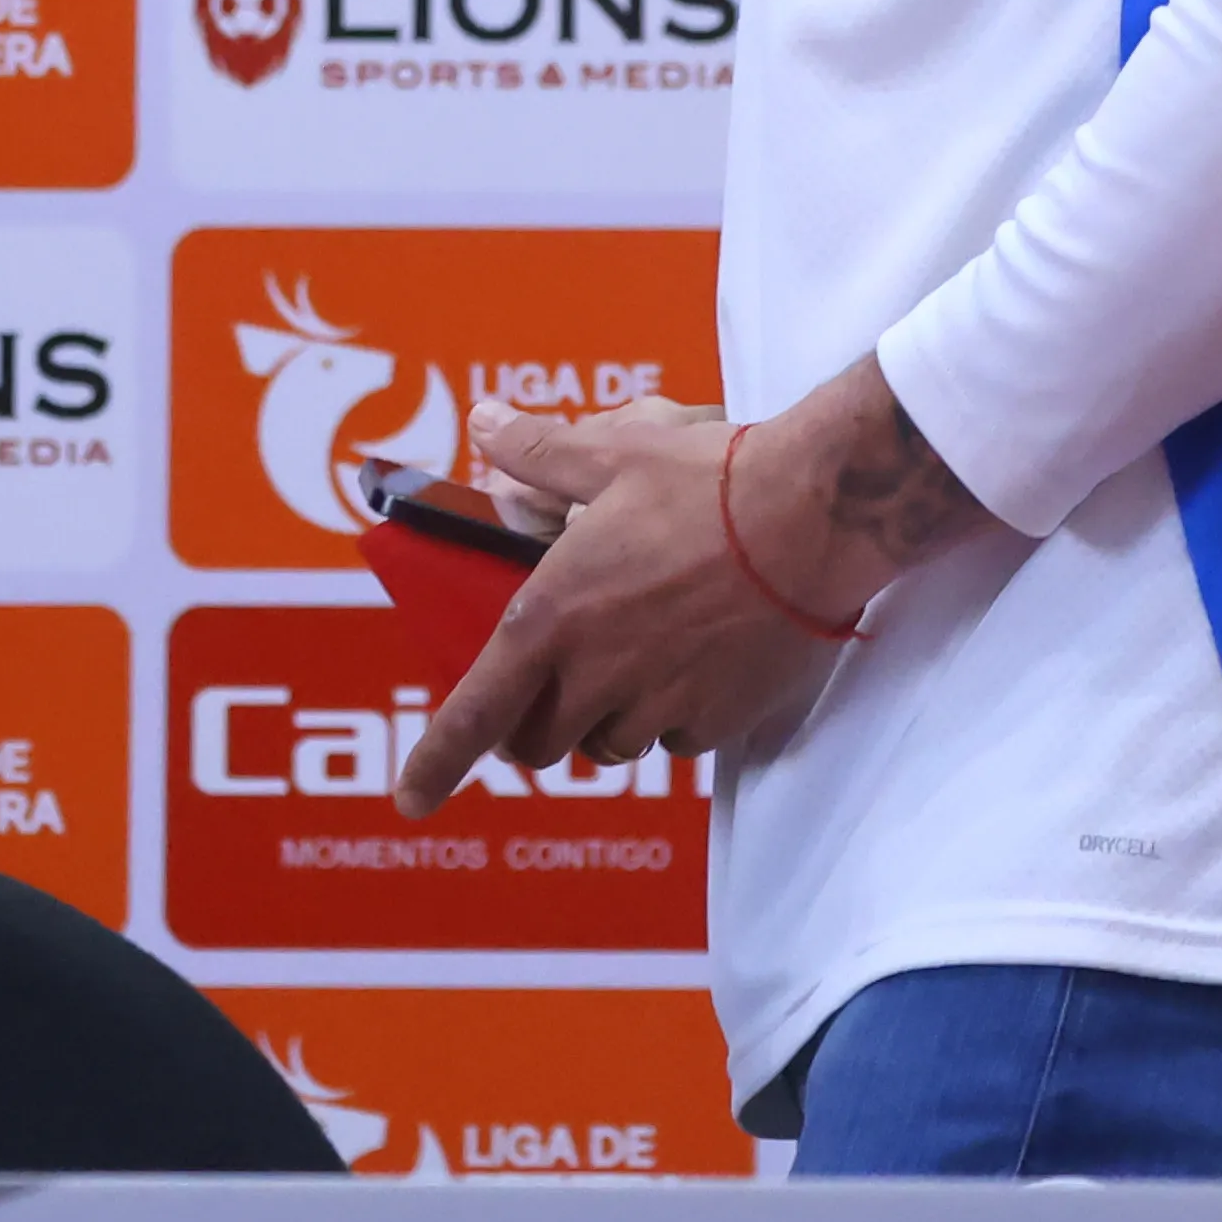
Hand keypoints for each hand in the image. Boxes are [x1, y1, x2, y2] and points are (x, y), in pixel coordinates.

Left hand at [393, 398, 840, 815]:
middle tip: (546, 689)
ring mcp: (661, 701)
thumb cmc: (705, 481)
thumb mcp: (609, 452)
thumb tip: (485, 421)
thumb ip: (536, 452)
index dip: (436, 762)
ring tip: (628, 661)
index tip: (411, 799)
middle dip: (533, 726)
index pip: (476, 711)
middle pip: (541, 743)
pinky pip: (676, 739)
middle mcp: (599, 672)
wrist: (811, 516)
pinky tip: (689, 667)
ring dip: (603, 720)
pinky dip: (668, 719)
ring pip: (610, 744)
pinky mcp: (719, 716)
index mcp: (553, 615)